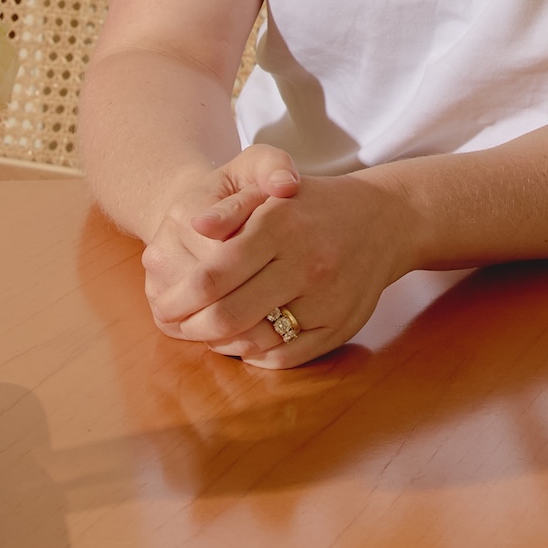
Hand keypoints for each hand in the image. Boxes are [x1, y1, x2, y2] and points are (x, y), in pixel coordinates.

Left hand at [140, 146, 410, 367]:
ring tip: (206, 332)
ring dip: (220, 343)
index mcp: (281, 224)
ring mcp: (327, 299)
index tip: (162, 306)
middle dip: (191, 328)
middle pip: (227, 316)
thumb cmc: (312, 205)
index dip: (178, 298)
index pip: (211, 276)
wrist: (385, 219)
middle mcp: (306, 263)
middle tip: (177, 325)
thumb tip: (193, 225)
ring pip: (254, 341)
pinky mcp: (340, 326)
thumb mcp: (271, 190)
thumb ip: (230, 207)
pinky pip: (284, 357)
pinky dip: (255, 354)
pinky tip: (244, 340)